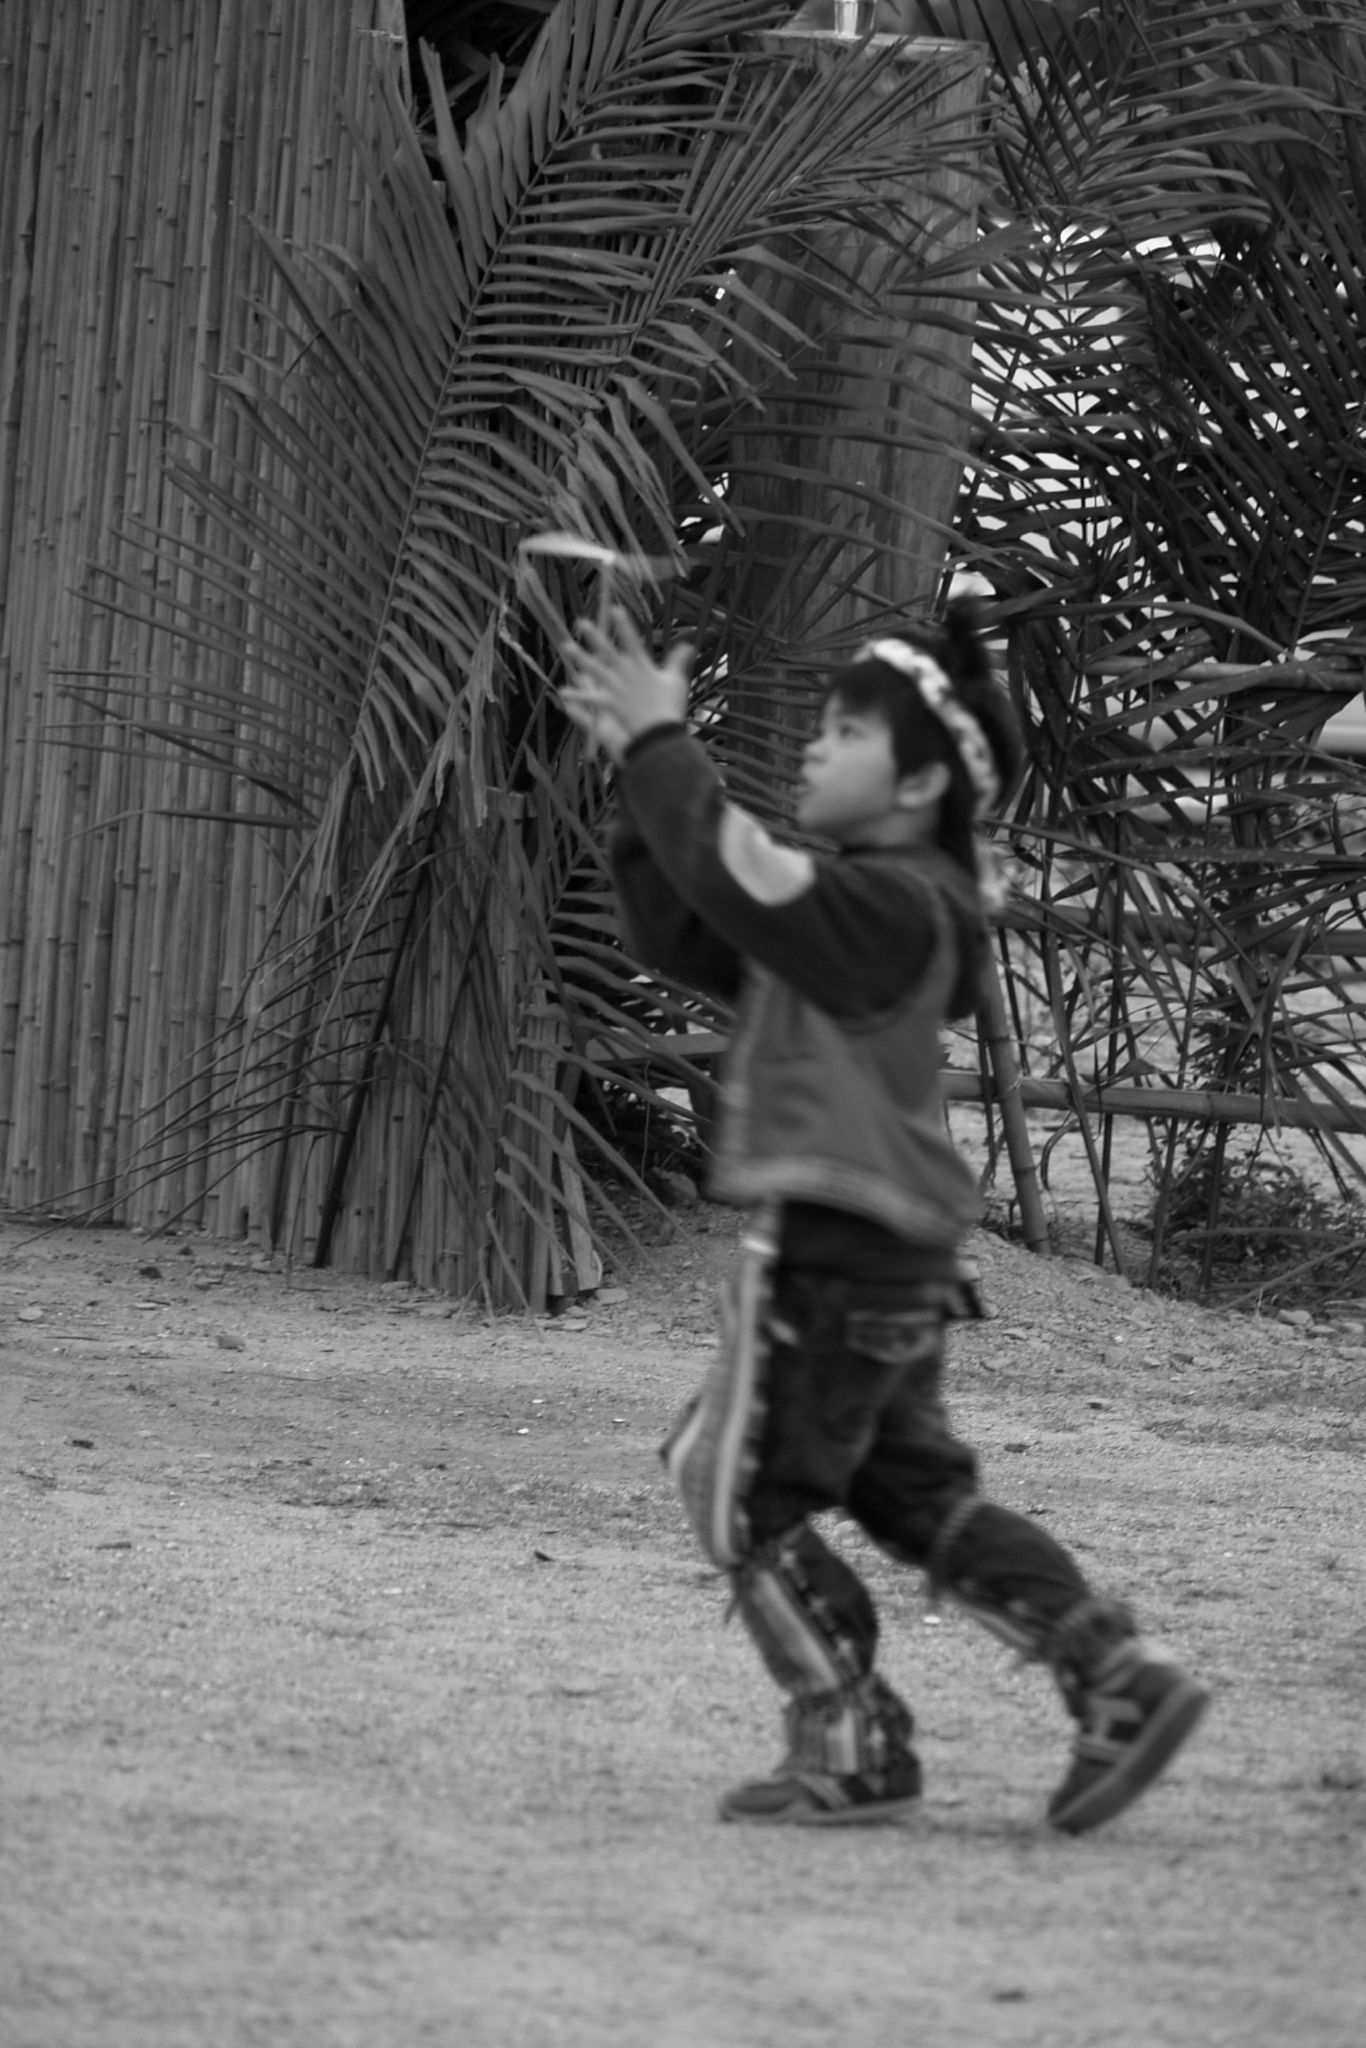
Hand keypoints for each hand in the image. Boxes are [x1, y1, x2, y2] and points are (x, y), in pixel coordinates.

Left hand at [560, 605, 692, 762]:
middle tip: (581, 622)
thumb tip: (687, 644)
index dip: (623, 624)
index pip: (631, 640)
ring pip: (595, 669)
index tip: (614, 608)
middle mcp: (626, 674)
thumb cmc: (671, 707)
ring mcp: (616, 688)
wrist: (660, 732)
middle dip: (595, 636)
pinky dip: (578, 696)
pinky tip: (564, 692)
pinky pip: (591, 699)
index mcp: (642, 666)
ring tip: (566, 646)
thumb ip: (678, 661)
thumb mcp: (676, 681)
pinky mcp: (610, 703)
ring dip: (580, 657)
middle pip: (608, 651)